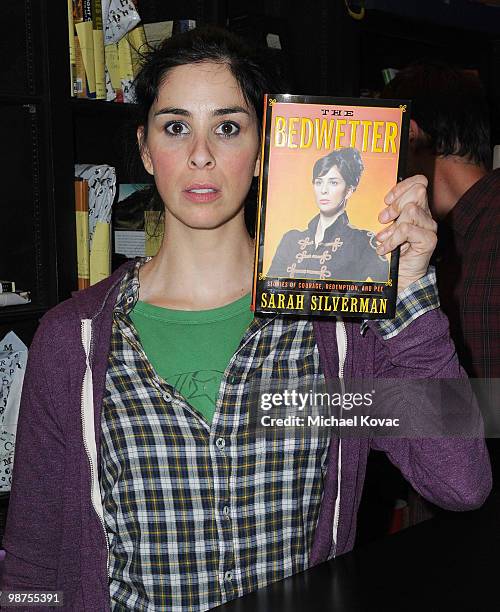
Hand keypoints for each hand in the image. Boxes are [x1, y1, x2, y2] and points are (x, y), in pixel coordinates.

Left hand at [375, 175, 436, 294]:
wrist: (401, 276)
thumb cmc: (393, 252)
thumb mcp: (388, 227)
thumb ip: (389, 213)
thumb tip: (384, 202)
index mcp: (418, 209)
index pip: (419, 182)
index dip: (402, 187)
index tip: (386, 200)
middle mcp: (426, 216)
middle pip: (417, 192)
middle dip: (396, 205)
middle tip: (383, 220)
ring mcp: (429, 227)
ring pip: (410, 211)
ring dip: (392, 226)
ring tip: (383, 238)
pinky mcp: (429, 239)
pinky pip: (406, 229)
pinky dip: (392, 239)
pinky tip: (385, 249)